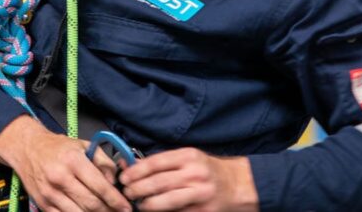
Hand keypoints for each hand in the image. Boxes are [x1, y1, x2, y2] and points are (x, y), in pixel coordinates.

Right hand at [0, 115, 131, 211]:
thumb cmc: (57, 147)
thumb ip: (103, 161)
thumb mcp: (83, 145)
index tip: (126, 207)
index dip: (116, 200)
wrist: (28, 149)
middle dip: (108, 210)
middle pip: (91, 203)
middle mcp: (61, 177)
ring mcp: (50, 193)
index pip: (100, 186)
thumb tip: (114, 180)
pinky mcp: (43, 204)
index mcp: (73, 161)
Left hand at [120, 148, 258, 211]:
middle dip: (137, 190)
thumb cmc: (207, 171)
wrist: (237, 185)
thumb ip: (164, 162)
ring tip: (139, 205)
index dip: (136, 171)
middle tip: (127, 193)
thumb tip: (133, 166)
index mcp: (189, 156)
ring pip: (166, 202)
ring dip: (147, 205)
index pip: (156, 163)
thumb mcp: (189, 159)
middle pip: (158, 183)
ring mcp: (200, 194)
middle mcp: (195, 174)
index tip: (124, 177)